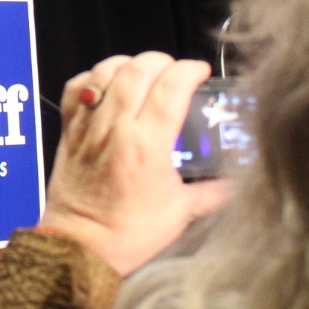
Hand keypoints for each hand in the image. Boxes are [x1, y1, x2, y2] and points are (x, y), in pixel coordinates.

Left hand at [36, 53, 229, 275]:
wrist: (81, 247)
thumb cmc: (127, 234)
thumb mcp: (181, 212)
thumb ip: (213, 193)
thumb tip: (239, 184)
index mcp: (146, 145)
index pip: (170, 87)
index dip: (188, 71)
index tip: (199, 72)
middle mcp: (115, 128)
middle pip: (138, 70)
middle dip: (162, 61)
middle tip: (176, 71)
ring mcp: (88, 126)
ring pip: (106, 72)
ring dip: (129, 63)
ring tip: (144, 71)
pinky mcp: (70, 130)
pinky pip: (77, 88)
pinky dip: (93, 77)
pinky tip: (107, 83)